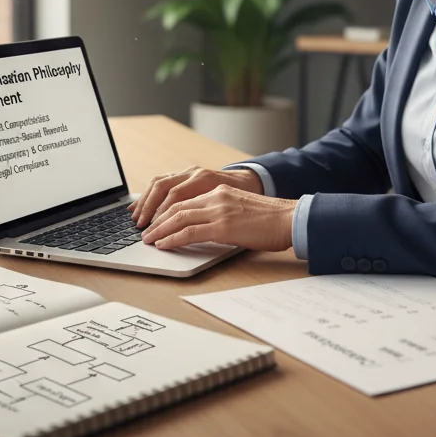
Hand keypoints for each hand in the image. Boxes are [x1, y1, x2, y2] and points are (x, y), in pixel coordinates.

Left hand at [139, 184, 296, 252]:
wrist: (289, 219)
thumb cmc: (270, 219)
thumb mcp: (241, 209)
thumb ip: (222, 213)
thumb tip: (204, 227)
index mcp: (220, 191)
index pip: (184, 200)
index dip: (166, 211)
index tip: (155, 222)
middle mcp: (216, 197)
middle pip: (177, 207)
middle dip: (157, 220)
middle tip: (145, 232)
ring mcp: (219, 210)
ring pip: (179, 218)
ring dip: (160, 230)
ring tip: (149, 240)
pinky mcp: (223, 226)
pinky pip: (189, 232)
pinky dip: (173, 239)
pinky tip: (164, 245)